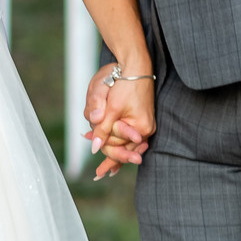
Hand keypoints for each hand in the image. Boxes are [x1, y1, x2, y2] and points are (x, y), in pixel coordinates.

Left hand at [82, 62, 153, 178]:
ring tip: (104, 169)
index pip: (120, 148)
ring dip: (113, 150)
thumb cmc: (124, 84)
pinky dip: (119, 143)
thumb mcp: (111, 108)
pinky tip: (112, 152)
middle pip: (124, 149)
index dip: (108, 159)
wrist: (135, 67)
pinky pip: (129, 137)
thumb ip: (103, 130)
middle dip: (111, 157)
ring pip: (126, 144)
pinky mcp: (141, 120)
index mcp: (141, 128)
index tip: (99, 172)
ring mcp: (145, 125)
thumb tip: (94, 148)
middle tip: (99, 173)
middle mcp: (146, 129)